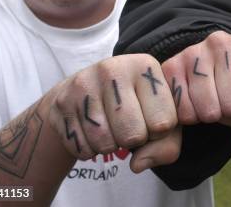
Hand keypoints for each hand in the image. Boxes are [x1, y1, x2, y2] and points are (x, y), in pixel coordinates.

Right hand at [49, 54, 179, 172]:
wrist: (84, 92)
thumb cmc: (134, 105)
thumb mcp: (161, 117)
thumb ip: (167, 145)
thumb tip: (138, 164)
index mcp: (145, 66)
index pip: (164, 122)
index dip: (160, 131)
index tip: (151, 117)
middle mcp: (113, 68)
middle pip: (134, 135)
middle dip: (135, 140)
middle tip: (130, 125)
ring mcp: (84, 84)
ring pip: (106, 144)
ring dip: (111, 147)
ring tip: (111, 128)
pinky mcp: (62, 102)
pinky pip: (82, 148)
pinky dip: (90, 150)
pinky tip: (91, 131)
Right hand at [161, 31, 230, 131]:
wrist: (209, 79)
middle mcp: (223, 40)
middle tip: (230, 100)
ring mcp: (195, 51)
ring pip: (210, 110)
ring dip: (213, 116)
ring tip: (214, 101)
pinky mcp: (171, 67)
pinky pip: (186, 112)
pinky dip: (192, 116)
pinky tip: (196, 102)